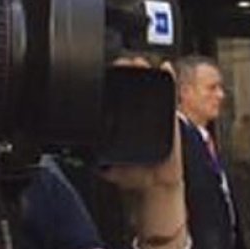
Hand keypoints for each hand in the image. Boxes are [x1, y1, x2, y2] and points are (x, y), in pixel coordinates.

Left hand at [99, 58, 183, 195]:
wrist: (155, 186)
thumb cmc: (133, 174)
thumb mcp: (106, 166)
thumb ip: (93, 160)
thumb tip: (77, 154)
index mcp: (121, 122)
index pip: (115, 94)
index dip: (112, 77)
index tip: (107, 67)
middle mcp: (138, 115)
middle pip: (133, 85)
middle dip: (129, 69)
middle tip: (125, 63)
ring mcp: (156, 115)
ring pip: (151, 87)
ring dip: (147, 71)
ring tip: (140, 62)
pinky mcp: (172, 119)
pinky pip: (172, 97)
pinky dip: (170, 80)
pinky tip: (166, 69)